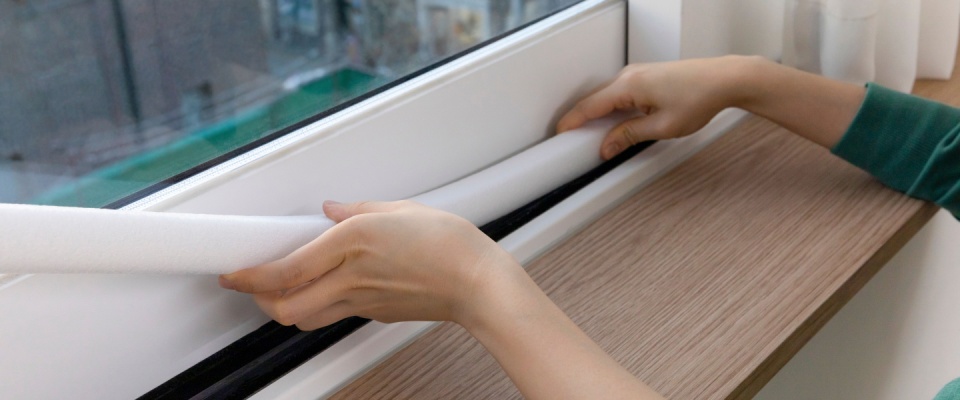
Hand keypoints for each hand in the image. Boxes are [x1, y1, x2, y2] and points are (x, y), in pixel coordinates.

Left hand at [219, 200, 523, 329]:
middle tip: (251, 282)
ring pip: (303, 317)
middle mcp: (351, 276)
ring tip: (282, 287)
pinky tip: (326, 288)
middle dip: (259, 298)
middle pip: (284, 305)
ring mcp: (361, 301)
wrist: (479, 284)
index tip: (232, 269)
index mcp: (353, 242)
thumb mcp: (400, 210)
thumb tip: (331, 209)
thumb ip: (358, 208)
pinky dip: (317, 305)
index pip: (284, 269)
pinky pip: (333, 314)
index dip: (249, 275)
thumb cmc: (450, 245)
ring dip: (285, 306)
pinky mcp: (374, 314)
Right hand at [557, 56, 756, 158]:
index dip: (572, 121)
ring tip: (593, 135)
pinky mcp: (647, 76)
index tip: (560, 134)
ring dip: (598, 114)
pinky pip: (620, 92)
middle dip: (582, 120)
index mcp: (629, 86)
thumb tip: (607, 146)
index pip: (589, 106)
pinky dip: (612, 107)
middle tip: (572, 141)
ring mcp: (638, 73)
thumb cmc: (700, 98)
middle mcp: (629, 75)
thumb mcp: (662, 127)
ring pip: (607, 96)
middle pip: (595, 100)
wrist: (725, 79)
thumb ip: (630, 136)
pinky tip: (616, 122)